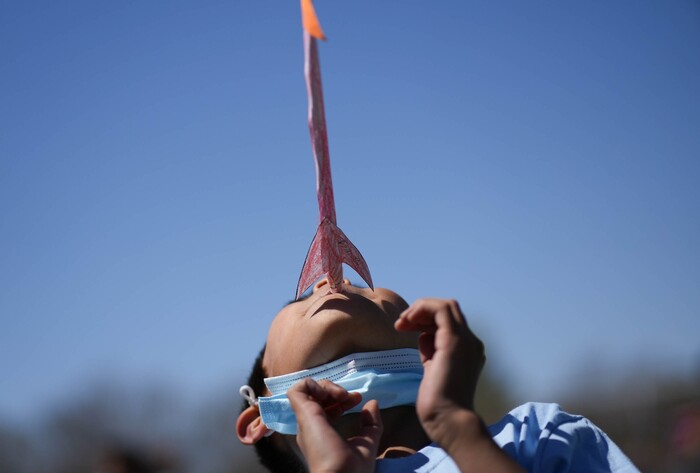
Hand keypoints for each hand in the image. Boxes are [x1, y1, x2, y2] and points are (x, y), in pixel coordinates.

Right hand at [287, 378, 382, 472]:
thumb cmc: (352, 468)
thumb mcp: (367, 443)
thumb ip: (371, 425)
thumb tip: (372, 404)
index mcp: (322, 433)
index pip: (327, 407)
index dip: (343, 398)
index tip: (358, 399)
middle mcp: (312, 426)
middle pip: (317, 397)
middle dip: (335, 389)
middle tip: (350, 396)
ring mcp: (306, 419)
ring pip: (307, 390)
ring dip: (325, 386)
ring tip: (340, 394)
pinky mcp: (303, 413)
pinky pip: (297, 390)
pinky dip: (312, 384)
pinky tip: (326, 393)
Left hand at [394, 299, 484, 446]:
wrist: (449, 421)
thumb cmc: (438, 404)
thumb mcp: (433, 370)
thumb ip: (431, 352)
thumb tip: (423, 337)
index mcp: (467, 350)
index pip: (448, 322)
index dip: (425, 320)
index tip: (405, 329)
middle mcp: (470, 342)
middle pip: (448, 310)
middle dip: (421, 311)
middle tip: (401, 325)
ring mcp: (465, 340)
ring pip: (445, 306)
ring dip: (420, 309)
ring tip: (402, 323)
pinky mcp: (454, 341)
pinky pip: (440, 309)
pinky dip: (422, 308)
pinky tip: (407, 322)